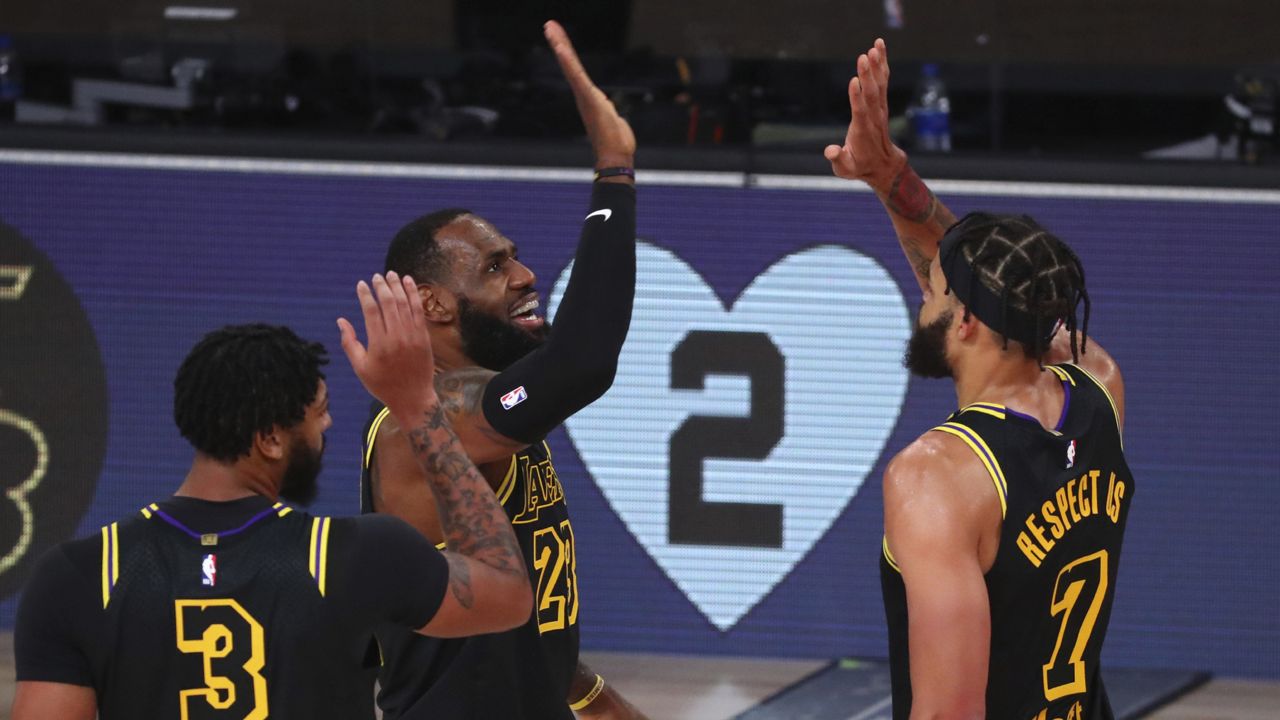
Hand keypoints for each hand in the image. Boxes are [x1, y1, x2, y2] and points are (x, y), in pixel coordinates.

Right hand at [338, 272, 436, 414]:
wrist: (413, 397)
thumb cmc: (382, 384)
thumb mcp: (360, 368)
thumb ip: (349, 343)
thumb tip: (341, 320)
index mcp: (379, 344)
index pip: (372, 311)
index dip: (366, 295)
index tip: (362, 284)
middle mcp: (397, 337)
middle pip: (389, 303)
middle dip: (382, 287)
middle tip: (377, 276)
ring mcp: (413, 336)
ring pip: (405, 304)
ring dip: (398, 286)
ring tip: (392, 274)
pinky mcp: (424, 336)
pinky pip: (419, 310)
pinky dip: (414, 295)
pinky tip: (409, 283)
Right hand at [544, 19, 635, 168]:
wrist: (615, 155)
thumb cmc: (615, 141)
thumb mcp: (611, 118)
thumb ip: (607, 111)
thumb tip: (609, 112)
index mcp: (588, 95)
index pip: (575, 69)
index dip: (567, 52)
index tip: (558, 35)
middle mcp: (583, 94)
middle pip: (569, 63)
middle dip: (560, 43)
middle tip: (549, 24)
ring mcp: (585, 96)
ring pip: (571, 67)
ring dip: (561, 47)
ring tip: (551, 30)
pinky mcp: (590, 99)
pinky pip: (578, 77)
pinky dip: (569, 63)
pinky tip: (563, 50)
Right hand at [823, 39, 905, 191]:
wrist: (882, 166)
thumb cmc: (858, 167)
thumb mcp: (845, 170)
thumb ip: (837, 159)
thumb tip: (831, 151)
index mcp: (862, 132)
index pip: (860, 112)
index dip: (857, 97)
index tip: (854, 81)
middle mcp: (873, 118)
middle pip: (871, 94)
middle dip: (867, 76)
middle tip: (864, 57)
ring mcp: (879, 109)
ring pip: (879, 84)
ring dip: (877, 65)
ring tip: (874, 47)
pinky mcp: (881, 102)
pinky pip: (883, 80)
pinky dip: (882, 64)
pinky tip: (878, 47)